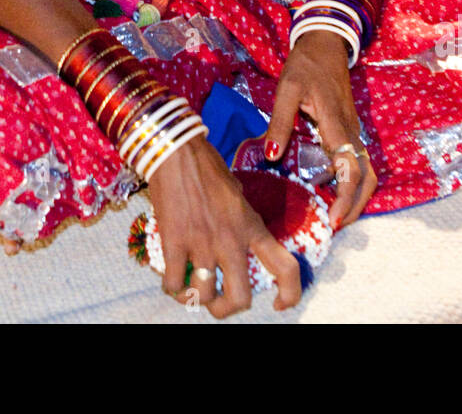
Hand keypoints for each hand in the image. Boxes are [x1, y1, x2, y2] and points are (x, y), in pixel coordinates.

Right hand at [146, 138, 301, 317]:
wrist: (176, 151)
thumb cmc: (207, 167)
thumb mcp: (237, 195)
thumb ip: (242, 222)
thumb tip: (239, 241)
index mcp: (251, 226)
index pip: (285, 267)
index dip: (289, 294)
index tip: (280, 304)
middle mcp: (230, 240)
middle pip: (240, 299)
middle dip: (228, 309)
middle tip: (220, 302)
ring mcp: (202, 244)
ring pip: (203, 296)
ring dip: (196, 297)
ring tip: (190, 287)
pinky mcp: (174, 243)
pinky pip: (173, 283)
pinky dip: (172, 287)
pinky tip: (172, 277)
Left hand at [263, 30, 376, 230]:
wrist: (325, 44)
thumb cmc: (305, 65)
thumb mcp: (287, 89)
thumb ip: (280, 121)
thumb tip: (273, 155)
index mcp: (336, 123)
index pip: (351, 169)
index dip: (347, 197)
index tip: (336, 220)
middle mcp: (351, 132)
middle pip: (367, 178)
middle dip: (356, 206)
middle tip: (336, 227)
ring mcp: (352, 132)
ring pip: (363, 171)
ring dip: (352, 195)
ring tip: (330, 214)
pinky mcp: (348, 131)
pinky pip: (353, 162)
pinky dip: (345, 181)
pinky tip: (324, 189)